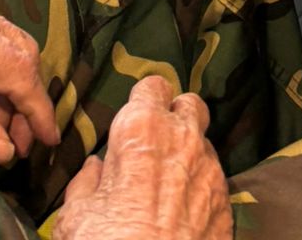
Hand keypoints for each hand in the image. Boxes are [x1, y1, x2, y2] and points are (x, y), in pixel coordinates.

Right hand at [53, 76, 229, 239]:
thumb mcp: (75, 216)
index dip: (143, 101)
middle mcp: (184, 138)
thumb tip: (95, 168)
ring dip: (188, 154)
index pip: (152, 86)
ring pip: (204, 142)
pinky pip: (215, 180)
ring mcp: (210, 169)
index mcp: (143, 129)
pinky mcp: (226, 202)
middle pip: (189, 105)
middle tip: (154, 145)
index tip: (134, 119)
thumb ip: (87, 182)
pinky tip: (183, 210)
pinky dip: (201, 186)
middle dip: (175, 117)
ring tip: (167, 184)